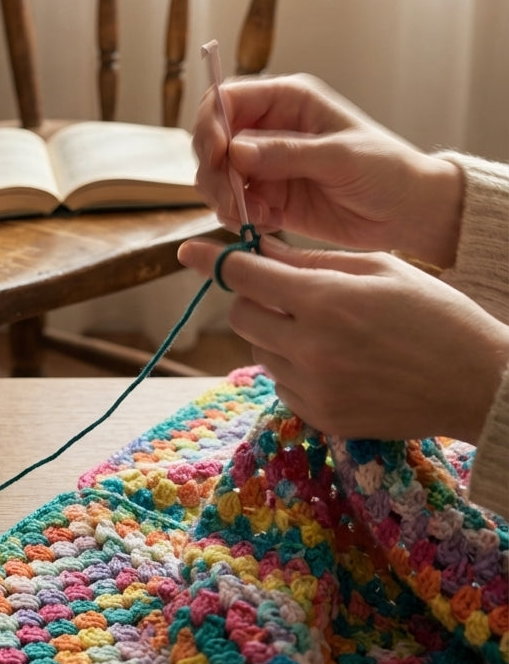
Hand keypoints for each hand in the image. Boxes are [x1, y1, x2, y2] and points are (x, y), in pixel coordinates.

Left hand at [177, 235, 508, 444]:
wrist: (476, 383)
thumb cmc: (433, 313)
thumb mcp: (376, 268)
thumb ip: (308, 261)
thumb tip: (254, 247)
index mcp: (324, 301)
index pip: (242, 276)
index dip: (212, 259)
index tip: (188, 251)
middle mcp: (310, 348)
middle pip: (241, 315)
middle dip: (253, 297)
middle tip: (284, 291)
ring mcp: (313, 388)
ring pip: (258, 350)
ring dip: (273, 332)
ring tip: (322, 327)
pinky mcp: (320, 416)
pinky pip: (280, 382)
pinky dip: (291, 366)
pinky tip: (332, 359)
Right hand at [192, 73, 463, 268]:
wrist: (408, 213)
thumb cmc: (386, 170)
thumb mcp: (339, 157)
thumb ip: (286, 153)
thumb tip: (235, 150)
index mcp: (287, 100)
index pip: (226, 99)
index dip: (211, 124)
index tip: (217, 155)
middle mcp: (269, 128)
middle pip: (212, 139)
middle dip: (213, 169)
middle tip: (230, 199)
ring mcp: (266, 165)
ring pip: (216, 175)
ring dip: (222, 197)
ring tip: (251, 216)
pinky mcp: (268, 198)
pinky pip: (233, 204)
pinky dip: (238, 216)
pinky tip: (263, 223)